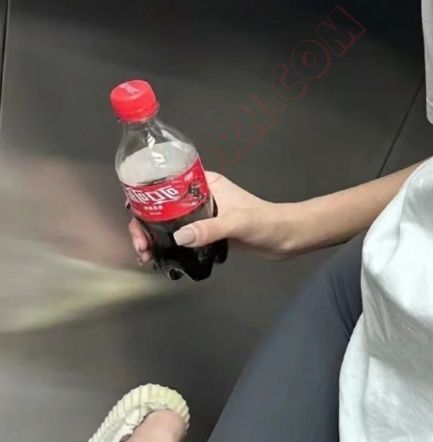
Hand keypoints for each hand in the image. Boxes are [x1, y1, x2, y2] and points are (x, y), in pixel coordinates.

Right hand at [129, 171, 299, 263]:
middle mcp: (199, 197)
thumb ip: (210, 229)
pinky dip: (168, 246)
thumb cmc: (268, 222)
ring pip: (169, 224)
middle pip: (162, 207)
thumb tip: (180, 237)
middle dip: (145, 224)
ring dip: (154, 238)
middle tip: (141, 245)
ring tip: (146, 255)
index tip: (136, 216)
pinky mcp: (208, 234)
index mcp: (205, 183)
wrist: (287, 238)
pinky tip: (159, 258)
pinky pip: (181, 238)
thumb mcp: (238, 223)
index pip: (166, 184)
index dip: (146, 198)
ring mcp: (203, 216)